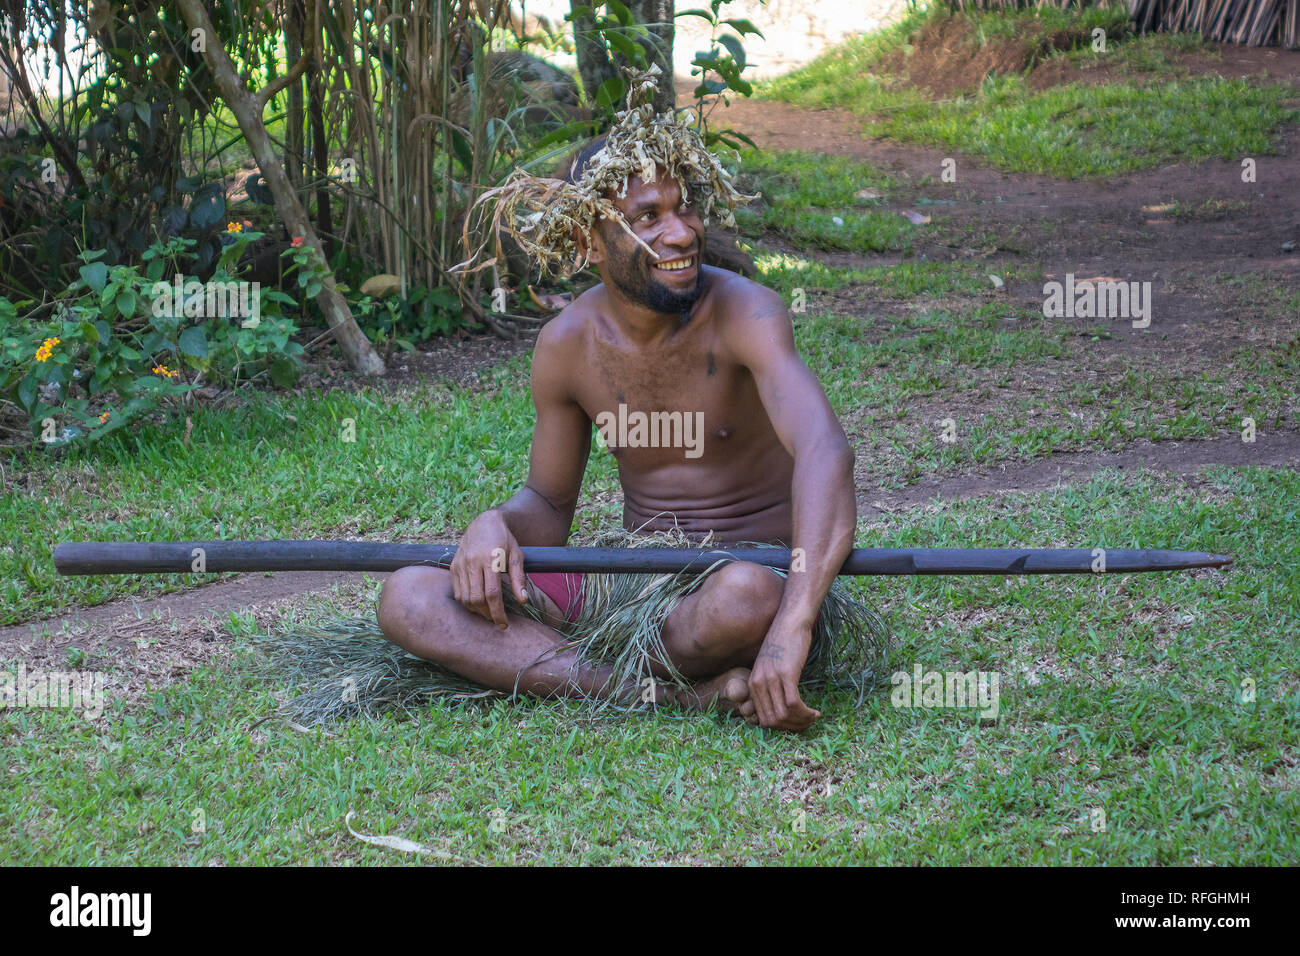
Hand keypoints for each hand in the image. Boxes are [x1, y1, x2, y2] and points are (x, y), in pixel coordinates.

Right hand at [449, 510, 527, 628]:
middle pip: (477, 599)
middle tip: (496, 619)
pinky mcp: (453, 566)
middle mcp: (472, 562)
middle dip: (487, 614)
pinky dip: (466, 601)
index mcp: (490, 559)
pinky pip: (457, 592)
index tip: (504, 624)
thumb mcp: (516, 556)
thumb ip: (518, 578)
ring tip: (487, 612)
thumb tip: (523, 600)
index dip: (498, 612)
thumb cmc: (504, 540)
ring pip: (465, 598)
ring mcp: (460, 564)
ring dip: (476, 610)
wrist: (484, 522)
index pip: (492, 594)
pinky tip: (476, 602)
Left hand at [747, 622, 820, 731]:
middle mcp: (759, 683)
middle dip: (792, 727)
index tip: (796, 724)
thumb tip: (780, 710)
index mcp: (753, 684)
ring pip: (784, 715)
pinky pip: (794, 704)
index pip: (763, 719)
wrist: (791, 622)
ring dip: (801, 722)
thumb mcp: (770, 667)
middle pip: (773, 721)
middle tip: (807, 723)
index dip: (781, 727)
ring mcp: (772, 679)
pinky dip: (805, 713)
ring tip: (813, 717)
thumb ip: (769, 686)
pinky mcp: (787, 674)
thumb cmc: (784, 644)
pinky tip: (815, 712)